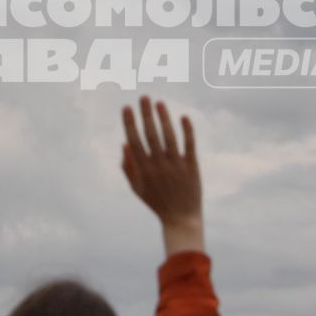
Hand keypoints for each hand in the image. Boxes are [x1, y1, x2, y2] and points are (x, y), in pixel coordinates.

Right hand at [121, 96, 202, 254]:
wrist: (181, 219)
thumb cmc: (157, 203)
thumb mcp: (137, 188)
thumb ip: (128, 168)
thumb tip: (124, 144)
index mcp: (144, 170)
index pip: (135, 141)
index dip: (129, 123)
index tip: (126, 107)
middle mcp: (159, 165)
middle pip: (151, 135)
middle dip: (146, 114)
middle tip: (143, 97)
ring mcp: (176, 165)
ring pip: (169, 137)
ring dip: (164, 118)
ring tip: (159, 103)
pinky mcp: (191, 167)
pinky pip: (189, 145)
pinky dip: (187, 130)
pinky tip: (183, 117)